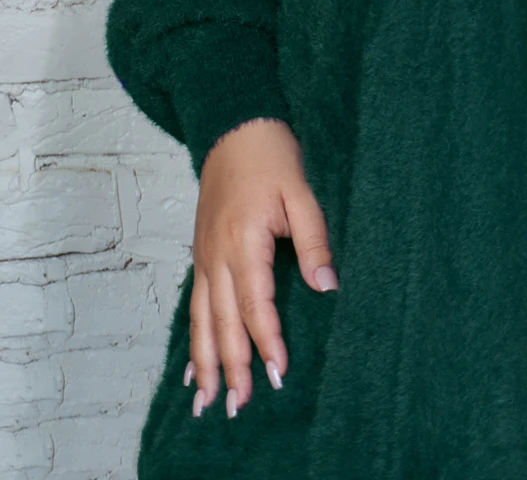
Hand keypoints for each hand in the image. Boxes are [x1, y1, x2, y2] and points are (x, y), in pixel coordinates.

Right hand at [186, 117, 336, 418]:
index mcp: (244, 242)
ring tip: (208, 400)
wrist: (235, 127)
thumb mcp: (301, 193)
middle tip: (239, 405)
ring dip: (206, 361)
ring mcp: (205, 255)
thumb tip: (327, 285)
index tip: (278, 372)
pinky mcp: (201, 253)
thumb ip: (313, 240)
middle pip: (223, 321)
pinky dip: (193, 337)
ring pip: (202, 319)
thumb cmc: (271, 157)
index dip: (267, 340)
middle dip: (232, 365)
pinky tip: (194, 364)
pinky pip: (194, 304)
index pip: (256, 304)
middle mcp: (217, 255)